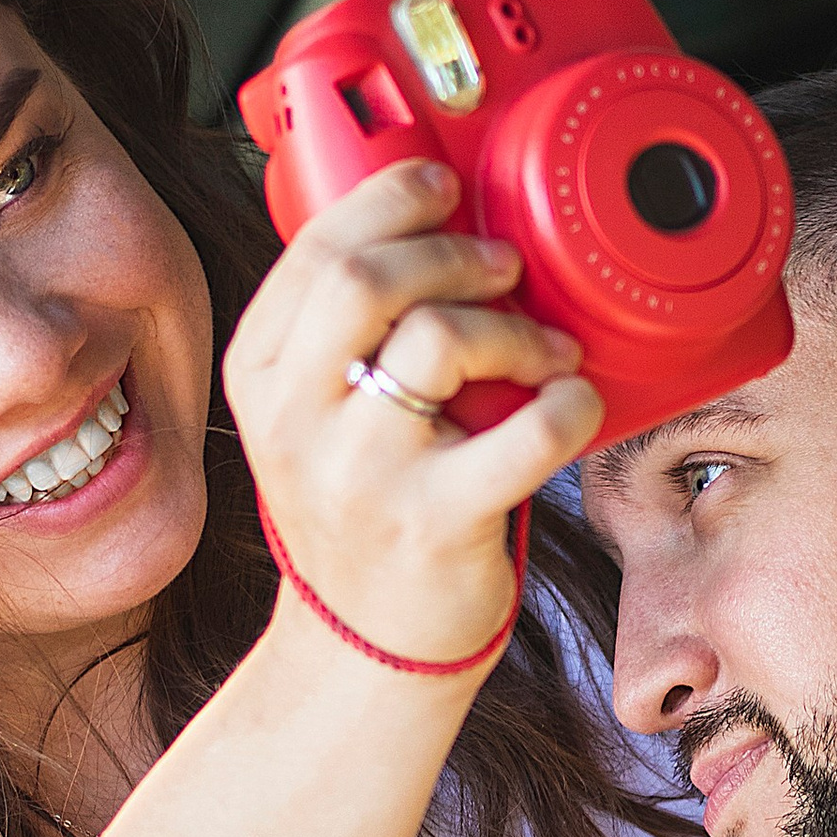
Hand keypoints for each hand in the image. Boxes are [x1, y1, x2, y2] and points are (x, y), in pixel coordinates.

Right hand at [225, 160, 602, 666]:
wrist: (367, 652)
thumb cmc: (363, 515)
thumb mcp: (312, 418)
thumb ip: (342, 336)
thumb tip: (428, 229)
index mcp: (260, 378)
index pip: (315, 251)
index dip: (390, 198)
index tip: (444, 185)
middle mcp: (296, 421)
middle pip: (367, 277)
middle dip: (454, 250)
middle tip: (506, 266)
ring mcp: (361, 474)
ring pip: (442, 338)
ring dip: (518, 327)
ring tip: (548, 350)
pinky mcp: (433, 522)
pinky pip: (524, 431)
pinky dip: (569, 403)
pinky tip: (576, 401)